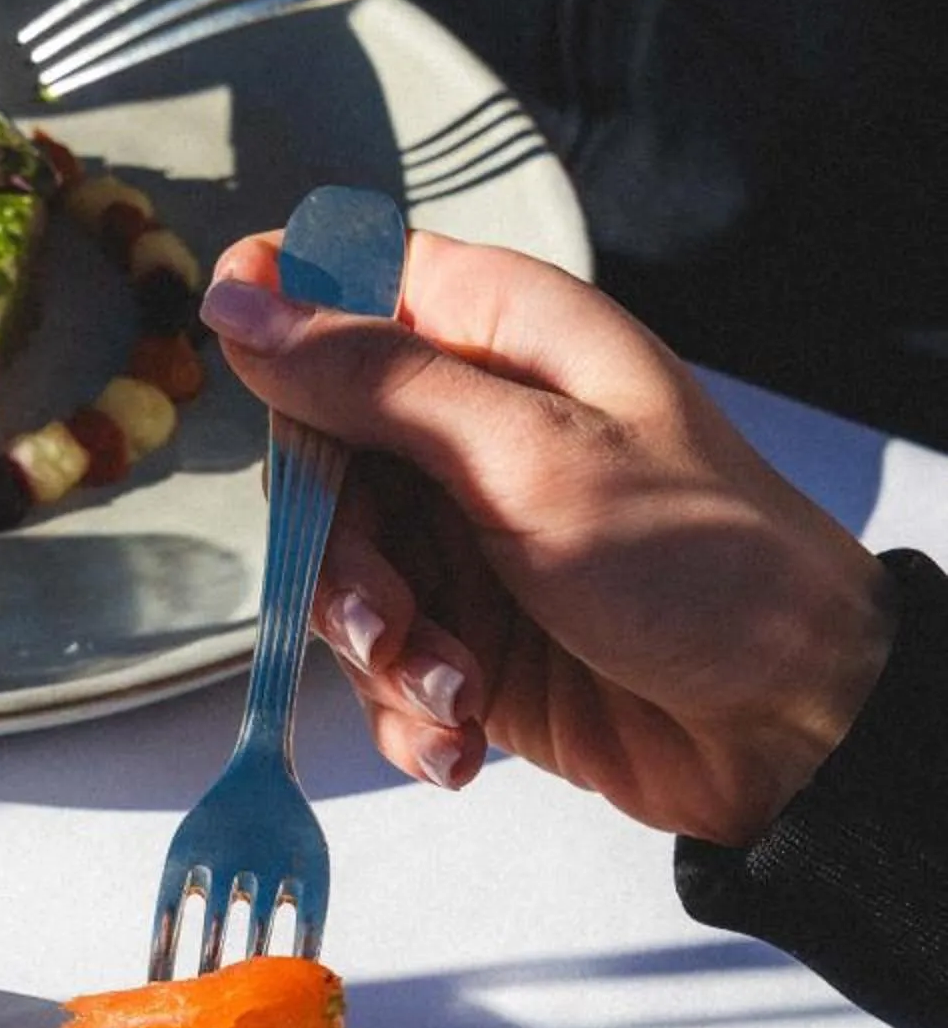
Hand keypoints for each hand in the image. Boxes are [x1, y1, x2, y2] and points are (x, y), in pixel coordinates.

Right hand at [199, 231, 894, 845]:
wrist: (790, 728)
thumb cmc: (702, 566)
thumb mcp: (531, 458)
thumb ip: (376, 382)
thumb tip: (240, 305)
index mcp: (505, 340)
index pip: (349, 286)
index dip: (278, 321)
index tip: (238, 374)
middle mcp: (475, 431)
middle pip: (320, 463)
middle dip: (338, 562)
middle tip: (390, 621)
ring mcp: (469, 540)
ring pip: (344, 580)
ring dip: (382, 656)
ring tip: (455, 696)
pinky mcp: (472, 640)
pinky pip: (385, 669)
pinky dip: (411, 714)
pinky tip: (464, 741)